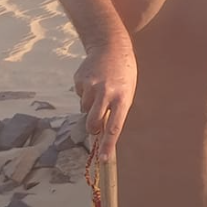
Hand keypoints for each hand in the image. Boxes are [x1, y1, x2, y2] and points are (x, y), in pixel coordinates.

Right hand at [74, 40, 136, 154]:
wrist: (111, 47)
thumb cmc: (123, 75)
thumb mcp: (127, 92)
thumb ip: (116, 110)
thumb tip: (102, 132)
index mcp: (122, 98)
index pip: (114, 127)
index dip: (108, 145)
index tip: (103, 160)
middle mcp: (106, 93)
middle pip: (93, 123)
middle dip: (92, 128)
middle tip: (95, 125)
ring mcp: (91, 86)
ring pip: (84, 109)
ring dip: (90, 105)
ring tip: (100, 90)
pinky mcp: (80, 80)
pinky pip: (80, 95)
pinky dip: (85, 92)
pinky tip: (93, 80)